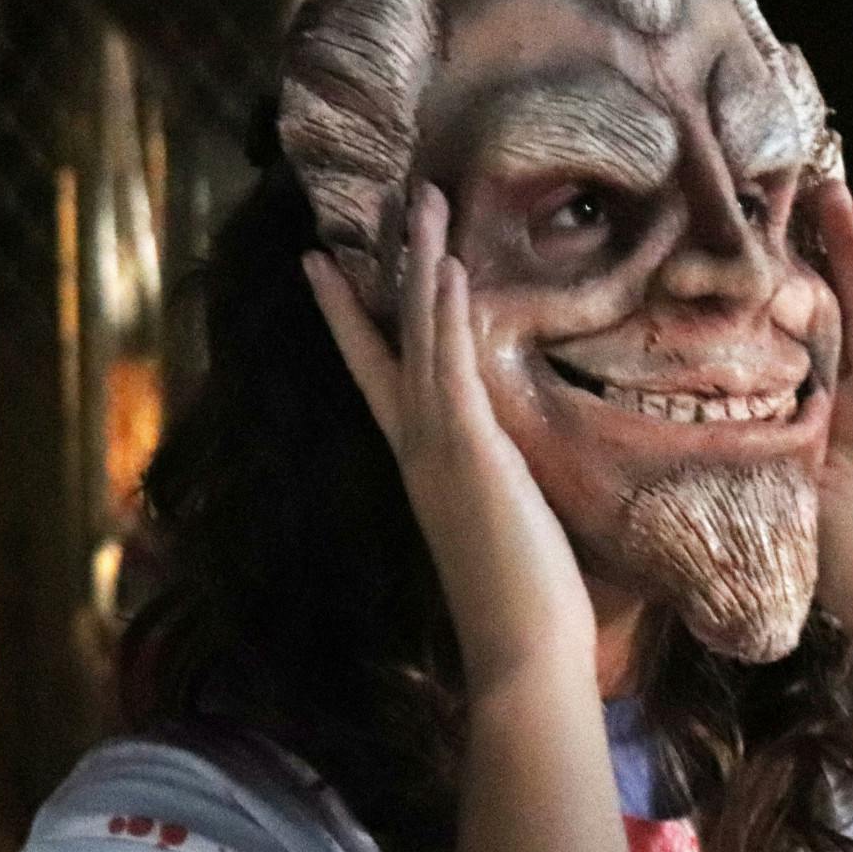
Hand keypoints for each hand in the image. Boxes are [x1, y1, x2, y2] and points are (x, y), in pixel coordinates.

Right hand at [304, 184, 594, 691]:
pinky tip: (447, 267)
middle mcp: (419, 447)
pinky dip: (445, 315)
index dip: (353, 318)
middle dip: (387, 265)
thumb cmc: (525, 608)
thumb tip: (512, 475)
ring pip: (420, 337)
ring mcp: (438, 446)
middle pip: (392, 336)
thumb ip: (498, 488)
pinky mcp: (468, 451)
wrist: (520, 653)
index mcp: (424, 464)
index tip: (327, 266)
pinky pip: (451, 366)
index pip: (379, 374)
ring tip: (422, 198)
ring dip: (422, 264)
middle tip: (386, 199)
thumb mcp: (507, 529)